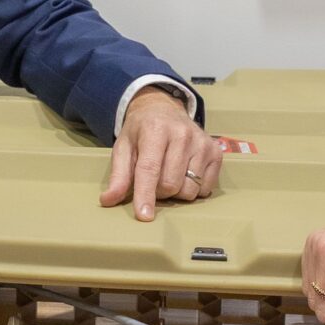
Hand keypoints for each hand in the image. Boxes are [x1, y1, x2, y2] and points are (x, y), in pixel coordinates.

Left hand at [100, 89, 223, 220]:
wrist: (164, 109)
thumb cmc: (141, 131)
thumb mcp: (123, 147)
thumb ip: (118, 175)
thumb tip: (108, 200)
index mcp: (155, 130)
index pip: (150, 169)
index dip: (146, 195)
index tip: (144, 216)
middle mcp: (182, 134)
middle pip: (170, 184)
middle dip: (158, 191)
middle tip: (153, 178)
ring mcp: (202, 142)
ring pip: (189, 190)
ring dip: (176, 191)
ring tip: (169, 174)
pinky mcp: (216, 152)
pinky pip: (205, 189)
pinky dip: (194, 188)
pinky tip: (186, 172)